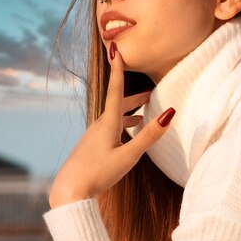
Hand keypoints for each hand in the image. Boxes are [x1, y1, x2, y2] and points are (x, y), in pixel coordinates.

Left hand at [49, 42, 174, 207]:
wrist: (70, 191)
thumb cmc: (99, 173)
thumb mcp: (129, 156)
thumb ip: (149, 136)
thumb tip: (169, 113)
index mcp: (107, 123)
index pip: (115, 89)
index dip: (118, 69)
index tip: (116, 49)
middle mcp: (99, 126)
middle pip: (118, 104)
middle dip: (134, 97)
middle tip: (151, 92)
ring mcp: (93, 137)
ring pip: (113, 118)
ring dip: (129, 112)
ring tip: (142, 114)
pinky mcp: (91, 148)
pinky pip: (108, 130)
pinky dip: (121, 126)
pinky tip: (125, 137)